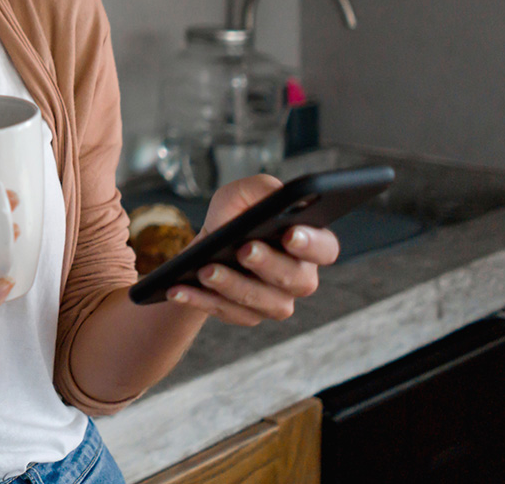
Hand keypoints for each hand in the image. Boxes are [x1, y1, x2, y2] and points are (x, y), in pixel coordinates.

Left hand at [166, 174, 339, 326]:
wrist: (208, 243)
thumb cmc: (234, 215)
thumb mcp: (242, 194)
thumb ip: (261, 189)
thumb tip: (275, 194)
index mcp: (307, 244)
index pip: (325, 248)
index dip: (311, 244)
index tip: (289, 233)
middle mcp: (298, 277)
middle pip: (295, 279)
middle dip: (268, 263)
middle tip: (243, 249)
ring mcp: (275, 302)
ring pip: (260, 301)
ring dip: (230, 285)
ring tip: (204, 269)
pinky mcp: (247, 316)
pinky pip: (227, 312)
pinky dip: (200, 299)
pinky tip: (178, 289)